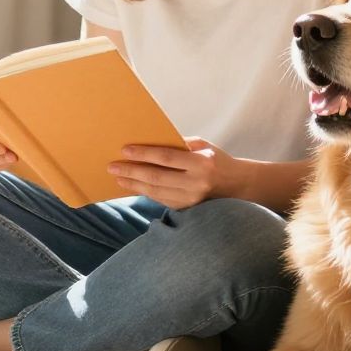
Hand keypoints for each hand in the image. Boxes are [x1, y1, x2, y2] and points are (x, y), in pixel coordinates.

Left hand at [108, 138, 244, 209]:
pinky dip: (145, 193)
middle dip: (132, 172)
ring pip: (156, 192)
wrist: (237, 186)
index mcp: (201, 163)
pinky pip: (161, 200)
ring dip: (134, 185)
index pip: (166, 158)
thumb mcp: (202, 146)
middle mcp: (196, 183)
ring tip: (118, 178)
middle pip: (156, 177)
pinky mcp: (188, 209)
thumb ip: (179, 144)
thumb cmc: (216, 160)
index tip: (125, 151)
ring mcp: (192, 199)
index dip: (144, 154)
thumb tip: (149, 141)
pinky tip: (133, 186)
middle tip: (113, 167)